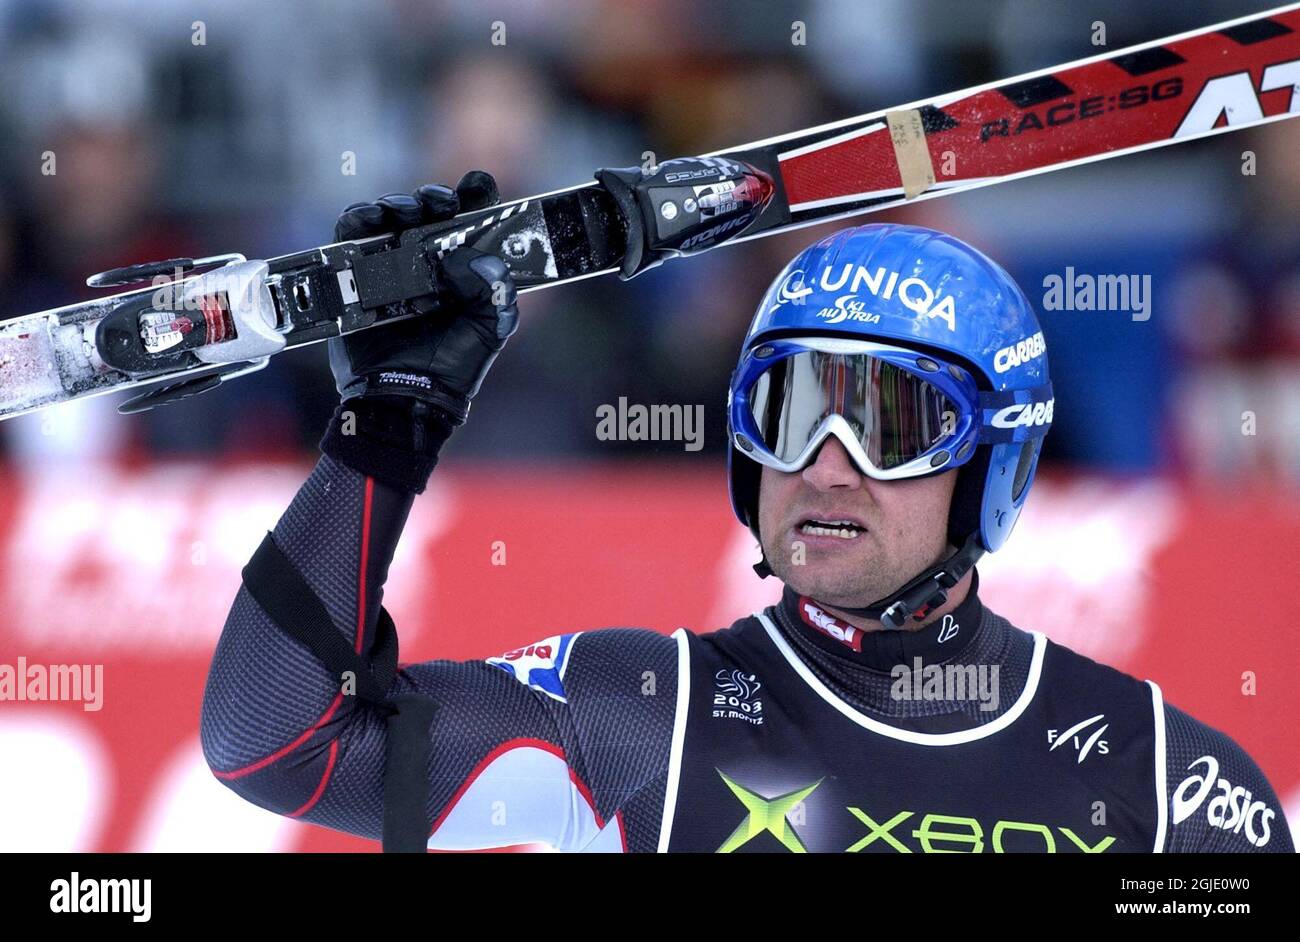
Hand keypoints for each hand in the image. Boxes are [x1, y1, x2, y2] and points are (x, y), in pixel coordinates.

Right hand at [327, 170, 518, 424]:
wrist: (407, 397)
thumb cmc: (453, 366)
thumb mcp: (491, 326)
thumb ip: (495, 289)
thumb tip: (469, 256)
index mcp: (464, 268)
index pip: (471, 218)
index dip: (475, 195)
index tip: (478, 183)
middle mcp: (426, 260)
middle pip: (428, 210)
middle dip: (435, 197)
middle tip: (442, 202)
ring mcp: (389, 264)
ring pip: (390, 216)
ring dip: (399, 204)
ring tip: (408, 211)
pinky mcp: (355, 273)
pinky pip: (351, 235)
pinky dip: (359, 219)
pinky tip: (372, 219)